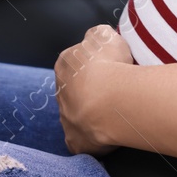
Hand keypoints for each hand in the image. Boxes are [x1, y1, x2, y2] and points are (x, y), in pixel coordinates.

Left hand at [55, 24, 134, 155]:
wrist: (111, 102)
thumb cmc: (110, 66)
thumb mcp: (105, 35)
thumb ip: (96, 35)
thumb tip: (94, 39)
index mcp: (65, 65)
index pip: (76, 65)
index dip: (95, 67)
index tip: (111, 70)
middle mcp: (60, 91)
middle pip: (76, 91)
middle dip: (92, 92)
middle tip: (115, 93)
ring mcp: (65, 118)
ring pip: (78, 115)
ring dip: (93, 114)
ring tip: (116, 113)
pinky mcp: (74, 141)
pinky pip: (82, 140)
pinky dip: (93, 138)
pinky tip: (108, 134)